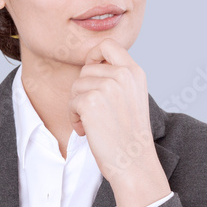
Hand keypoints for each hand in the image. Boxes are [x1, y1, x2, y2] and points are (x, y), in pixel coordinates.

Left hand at [69, 38, 169, 206]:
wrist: (133, 161)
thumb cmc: (130, 134)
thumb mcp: (133, 97)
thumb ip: (118, 77)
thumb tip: (90, 66)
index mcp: (135, 72)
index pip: (108, 44)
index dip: (94, 55)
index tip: (93, 73)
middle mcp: (123, 75)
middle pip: (87, 68)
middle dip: (84, 89)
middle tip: (95, 111)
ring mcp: (107, 87)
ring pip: (76, 85)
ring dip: (78, 105)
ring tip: (93, 123)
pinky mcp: (90, 101)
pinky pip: (71, 102)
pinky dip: (74, 118)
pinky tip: (87, 130)